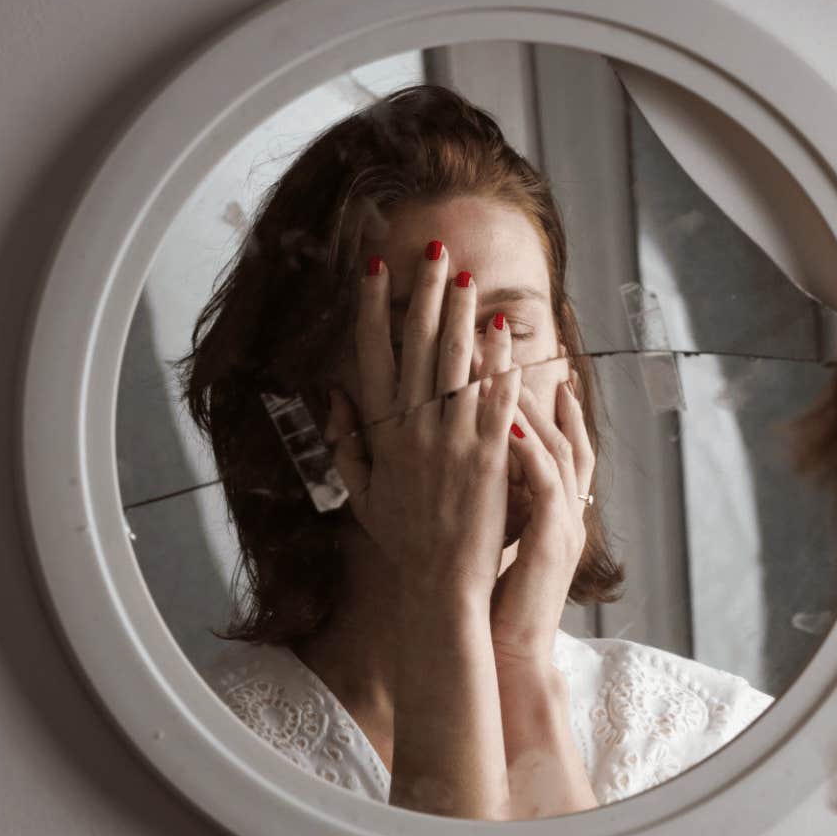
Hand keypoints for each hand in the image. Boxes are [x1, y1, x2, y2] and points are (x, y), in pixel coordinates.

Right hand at [326, 245, 520, 612]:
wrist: (441, 583)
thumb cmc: (404, 542)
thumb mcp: (362, 494)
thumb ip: (347, 443)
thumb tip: (333, 396)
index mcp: (383, 434)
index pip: (373, 357)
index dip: (374, 309)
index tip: (376, 269)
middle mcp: (414, 429)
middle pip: (417, 346)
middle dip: (425, 294)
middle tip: (434, 252)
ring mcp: (452, 440)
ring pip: (455, 363)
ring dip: (461, 315)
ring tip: (467, 276)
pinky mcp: (489, 455)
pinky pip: (495, 398)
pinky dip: (497, 362)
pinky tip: (503, 330)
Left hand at [490, 375, 595, 666]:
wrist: (511, 653)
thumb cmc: (496, 600)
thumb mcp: (498, 540)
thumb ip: (494, 500)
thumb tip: (469, 467)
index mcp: (555, 509)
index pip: (562, 443)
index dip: (552, 404)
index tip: (536, 365)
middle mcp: (568, 510)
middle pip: (566, 434)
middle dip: (542, 388)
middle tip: (519, 349)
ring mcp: (566, 523)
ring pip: (560, 450)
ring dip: (533, 408)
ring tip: (506, 370)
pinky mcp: (553, 539)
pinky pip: (548, 483)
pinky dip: (529, 450)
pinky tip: (505, 422)